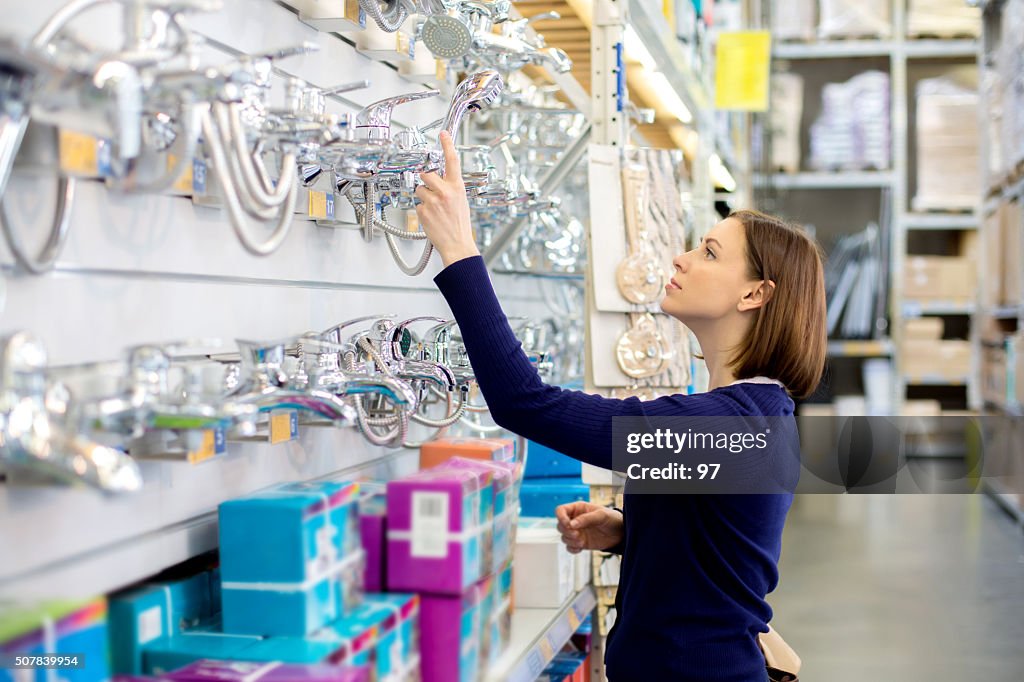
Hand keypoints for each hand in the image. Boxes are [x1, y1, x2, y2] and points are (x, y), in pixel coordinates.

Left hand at [415, 131, 480, 266]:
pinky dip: (422, 211)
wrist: (458, 245)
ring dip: (424, 197)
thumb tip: (438, 181)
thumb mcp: (461, 201)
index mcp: (457, 187)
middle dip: (426, 181)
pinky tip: (431, 218)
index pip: (452, 161)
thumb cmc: (460, 225)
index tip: (443, 134)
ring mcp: (433, 201)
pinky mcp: (423, 211)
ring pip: (420, 190)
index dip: (447, 145)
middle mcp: (445, 192)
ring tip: (434, 210)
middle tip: (431, 191)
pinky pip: (418, 204)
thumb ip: (450, 189)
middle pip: (426, 174)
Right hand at [555, 502, 623, 553]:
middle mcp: (575, 520)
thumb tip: (571, 524)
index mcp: (578, 509)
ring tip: (581, 541)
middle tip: (577, 534)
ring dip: (570, 541)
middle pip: (560, 525)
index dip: (561, 517)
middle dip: (566, 531)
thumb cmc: (612, 519)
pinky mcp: (580, 543)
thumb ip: (586, 519)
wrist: (621, 533)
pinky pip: (569, 547)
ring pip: (564, 537)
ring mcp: (577, 532)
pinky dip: (572, 549)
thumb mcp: (601, 515)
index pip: (560, 510)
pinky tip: (581, 548)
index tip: (568, 524)